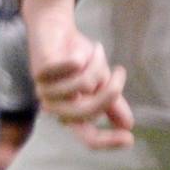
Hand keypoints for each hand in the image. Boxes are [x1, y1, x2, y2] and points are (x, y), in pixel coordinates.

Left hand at [28, 12, 133, 149]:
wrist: (55, 28)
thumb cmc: (77, 56)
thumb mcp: (100, 80)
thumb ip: (111, 103)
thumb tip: (128, 125)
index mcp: (69, 113)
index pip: (87, 137)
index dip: (108, 141)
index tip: (129, 139)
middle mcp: (55, 107)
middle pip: (88, 112)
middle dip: (110, 91)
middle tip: (119, 72)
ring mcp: (45, 90)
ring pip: (84, 85)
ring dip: (97, 64)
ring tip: (96, 51)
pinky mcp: (40, 72)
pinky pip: (71, 68)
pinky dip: (83, 56)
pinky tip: (80, 50)